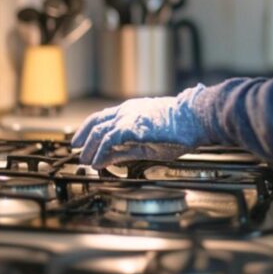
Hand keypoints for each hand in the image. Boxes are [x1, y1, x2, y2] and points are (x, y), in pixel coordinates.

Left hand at [71, 85, 210, 168]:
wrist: (194, 118)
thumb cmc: (180, 130)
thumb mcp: (149, 142)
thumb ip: (127, 149)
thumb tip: (110, 158)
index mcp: (131, 110)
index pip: (103, 118)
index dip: (89, 130)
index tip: (81, 142)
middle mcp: (126, 110)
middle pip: (96, 122)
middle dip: (83, 139)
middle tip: (78, 153)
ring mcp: (128, 117)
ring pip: (100, 131)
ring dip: (90, 149)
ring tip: (85, 162)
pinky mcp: (132, 126)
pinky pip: (109, 140)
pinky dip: (101, 153)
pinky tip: (97, 163)